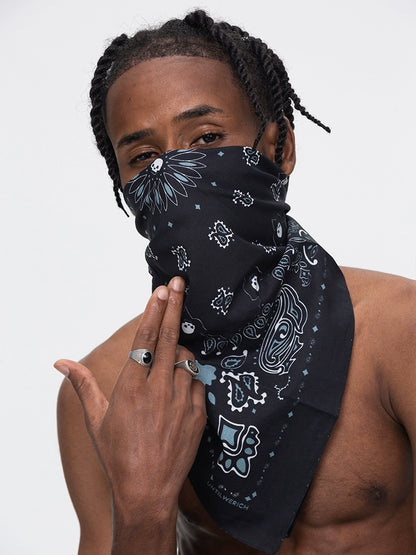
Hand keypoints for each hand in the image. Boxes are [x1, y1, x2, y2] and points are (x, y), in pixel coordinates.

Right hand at [54, 277, 205, 541]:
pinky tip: (182, 385)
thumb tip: (61, 362)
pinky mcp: (198, 414)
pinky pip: (199, 383)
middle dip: (175, 307)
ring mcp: (182, 401)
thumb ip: (83, 384)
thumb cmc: (117, 455)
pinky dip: (191, 378)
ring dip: (181, 351)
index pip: (145, 339)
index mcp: (131, 387)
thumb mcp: (96, 419)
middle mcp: (158, 389)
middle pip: (169, 338)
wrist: (147, 491)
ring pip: (188, 360)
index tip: (160, 291)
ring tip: (172, 356)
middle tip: (180, 283)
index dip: (153, 311)